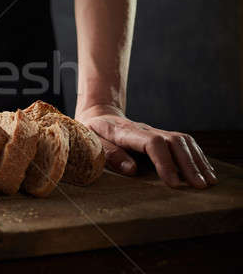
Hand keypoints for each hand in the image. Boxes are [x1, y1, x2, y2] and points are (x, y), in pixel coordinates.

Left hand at [76, 104, 217, 188]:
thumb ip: (109, 155)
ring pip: (182, 140)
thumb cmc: (91, 133)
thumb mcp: (92, 143)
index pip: (152, 143)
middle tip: (199, 186)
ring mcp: (154, 131)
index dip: (165, 162)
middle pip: (174, 141)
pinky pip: (183, 143)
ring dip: (197, 160)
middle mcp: (144, 129)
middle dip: (188, 164)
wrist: (97, 114)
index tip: (173, 183)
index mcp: (124, 132)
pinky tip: (204, 171)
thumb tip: (131, 170)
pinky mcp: (160, 136)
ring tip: (208, 181)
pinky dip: (196, 156)